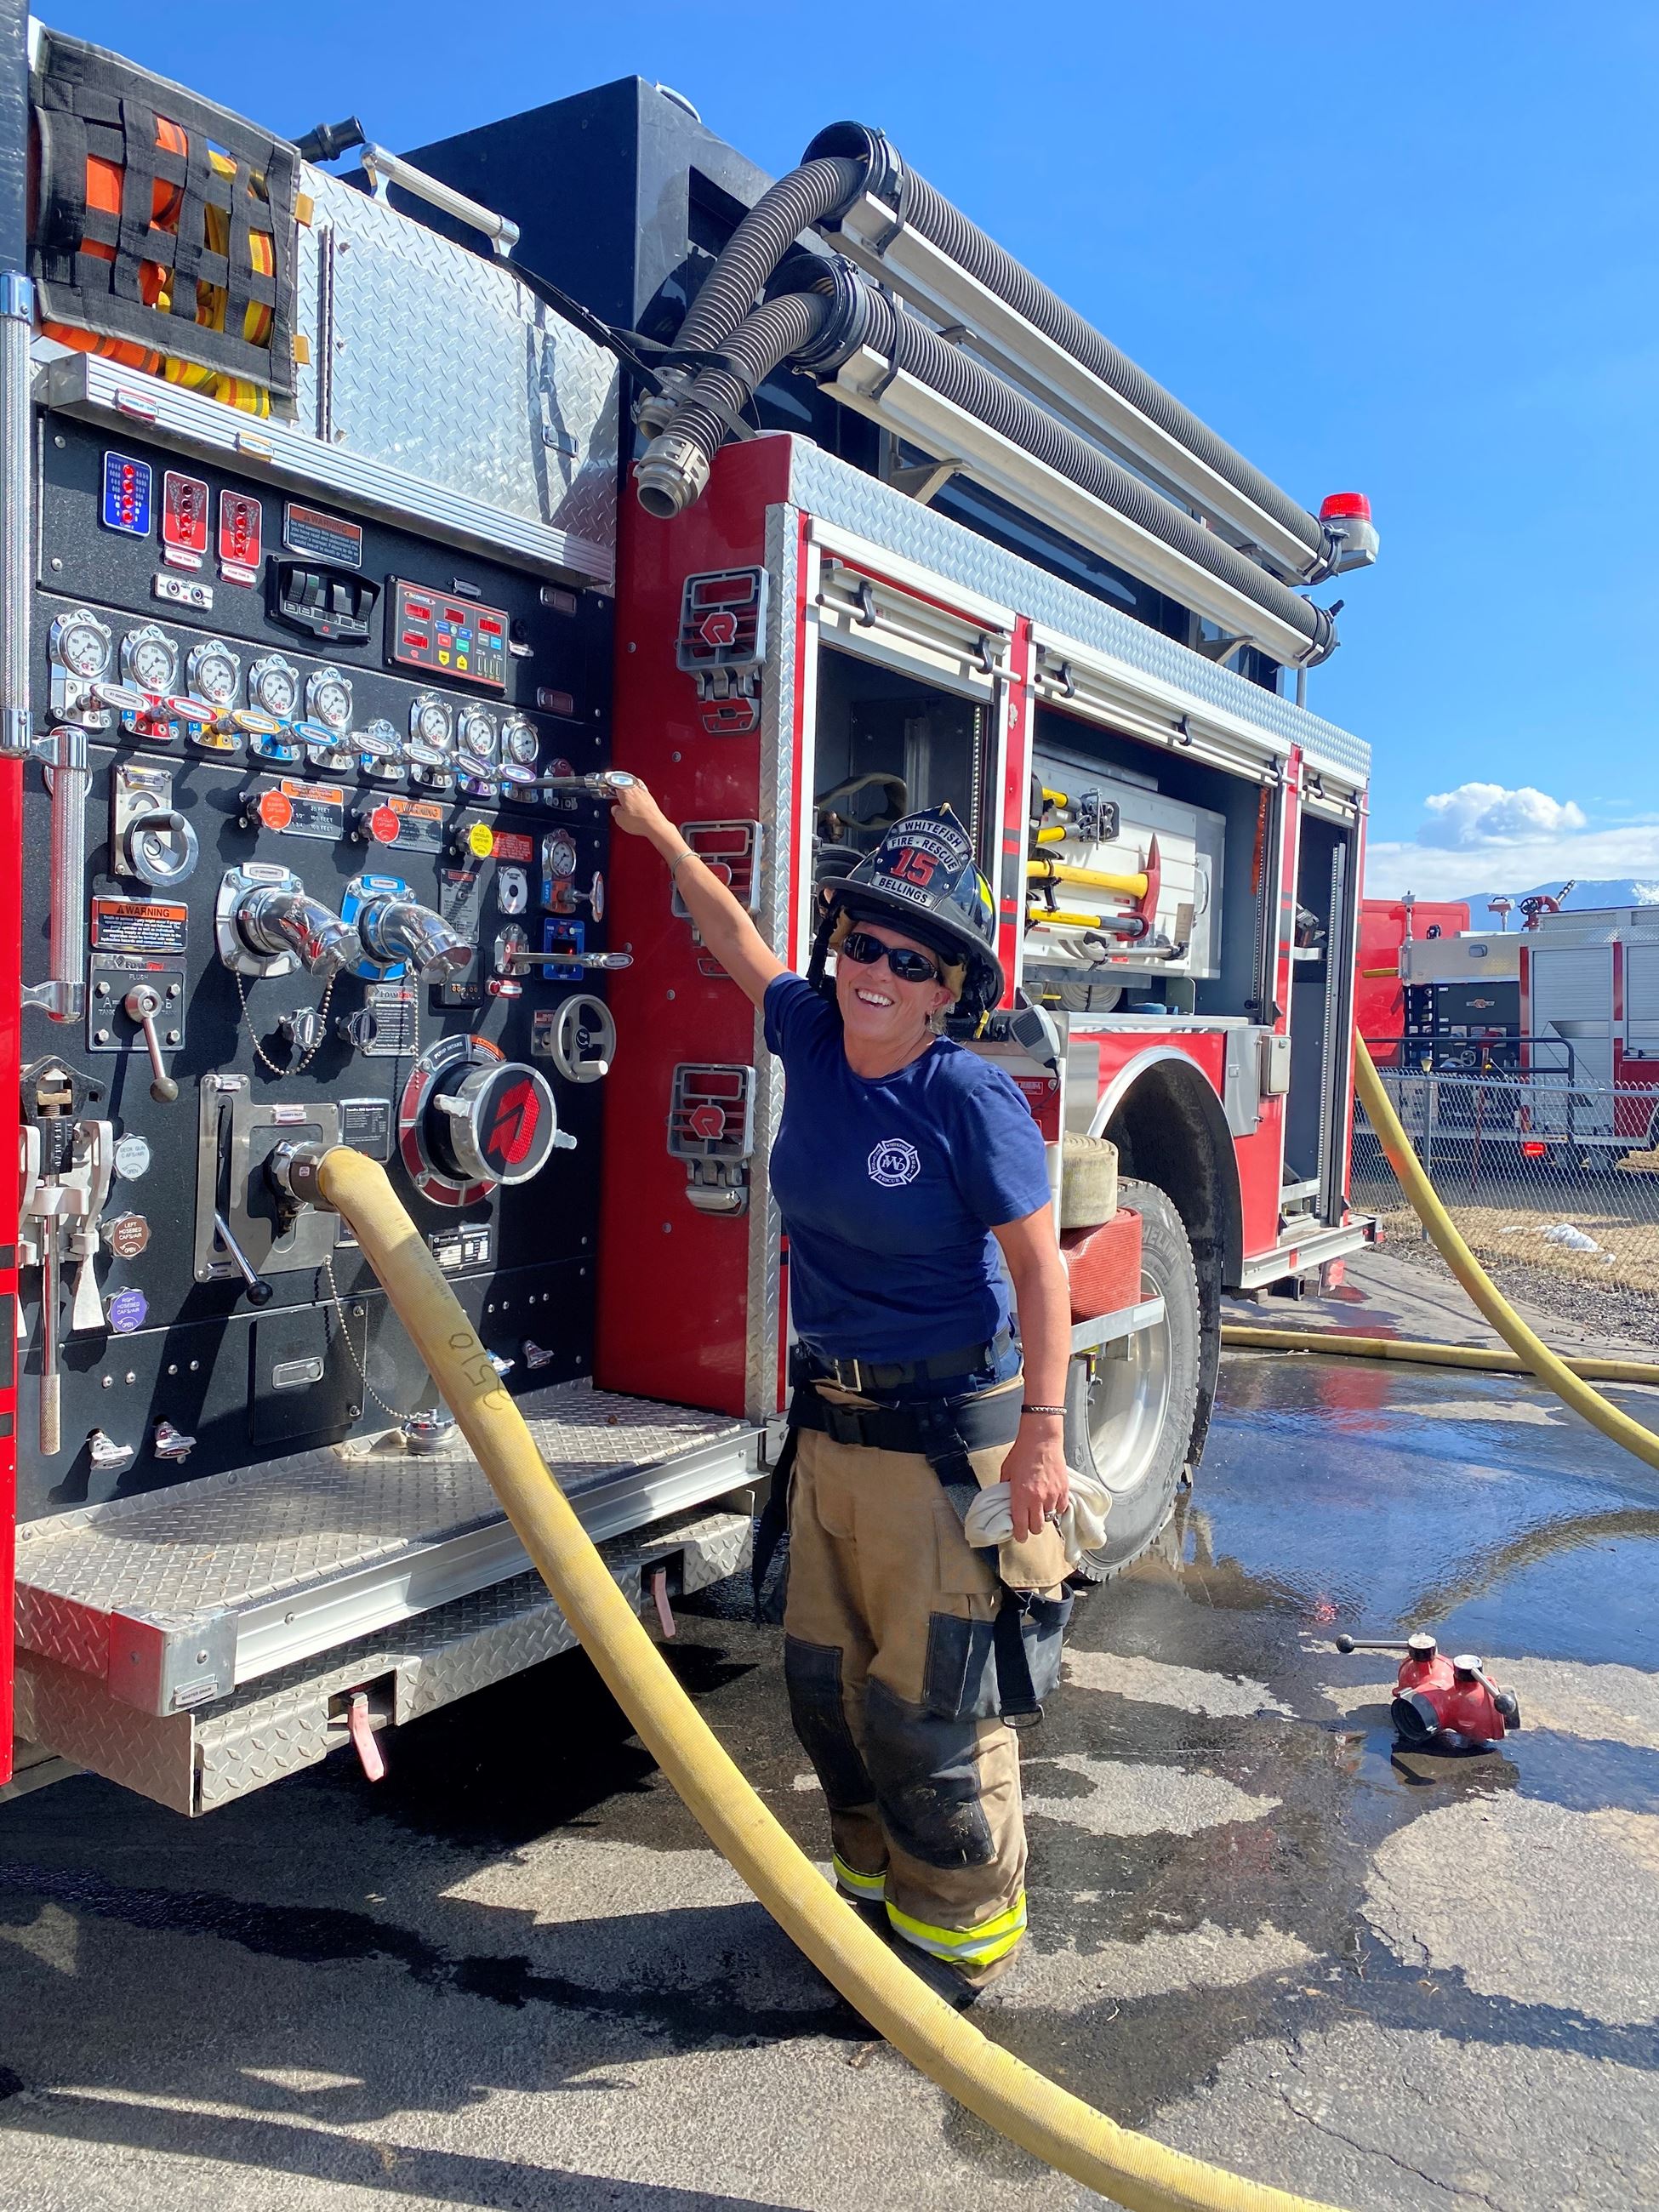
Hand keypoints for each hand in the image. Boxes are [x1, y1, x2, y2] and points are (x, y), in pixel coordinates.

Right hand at [608, 775, 671, 840]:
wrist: (655, 826)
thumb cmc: (640, 821)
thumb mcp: (620, 819)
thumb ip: (616, 812)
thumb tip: (615, 809)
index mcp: (625, 791)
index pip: (614, 782)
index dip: (609, 785)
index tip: (607, 787)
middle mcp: (635, 789)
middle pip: (625, 781)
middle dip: (619, 783)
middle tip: (615, 787)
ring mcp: (644, 793)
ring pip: (634, 783)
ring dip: (629, 785)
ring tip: (626, 789)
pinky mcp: (651, 798)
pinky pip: (642, 790)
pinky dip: (638, 791)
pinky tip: (637, 795)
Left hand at [1002, 1425, 1069, 1541]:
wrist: (1041, 1439)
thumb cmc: (1023, 1452)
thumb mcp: (1007, 1471)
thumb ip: (1005, 1488)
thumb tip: (1005, 1499)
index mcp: (1020, 1496)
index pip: (1020, 1525)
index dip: (1019, 1535)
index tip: (1019, 1536)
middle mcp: (1037, 1499)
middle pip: (1037, 1528)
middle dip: (1032, 1528)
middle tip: (1029, 1522)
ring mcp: (1052, 1495)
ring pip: (1049, 1518)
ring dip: (1044, 1515)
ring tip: (1040, 1508)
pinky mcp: (1063, 1490)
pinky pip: (1061, 1508)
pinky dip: (1057, 1507)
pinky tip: (1051, 1501)